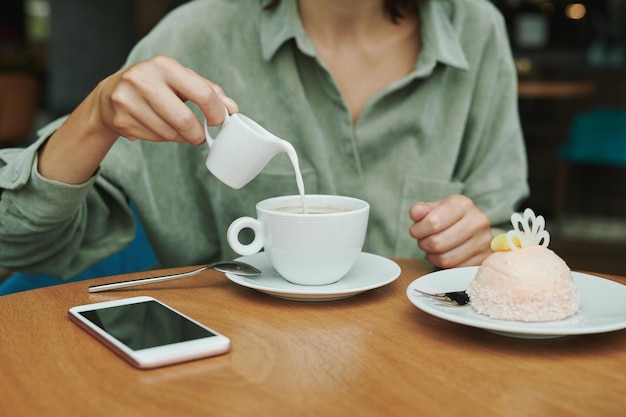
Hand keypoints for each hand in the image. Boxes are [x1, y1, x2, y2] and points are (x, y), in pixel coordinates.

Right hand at [95, 55, 238, 144]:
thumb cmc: (155, 86)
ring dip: (180, 137)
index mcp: (164, 65)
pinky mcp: (121, 120)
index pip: (202, 94)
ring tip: (177, 129)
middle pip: (184, 120)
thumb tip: (231, 109)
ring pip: (169, 133)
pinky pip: (154, 138)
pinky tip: (157, 127)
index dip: (216, 113)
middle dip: (197, 134)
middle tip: (200, 137)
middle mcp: (142, 79)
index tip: (219, 122)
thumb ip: (208, 91)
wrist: (109, 95)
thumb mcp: (180, 80)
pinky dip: (163, 138)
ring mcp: (128, 100)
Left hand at [408, 194, 491, 268]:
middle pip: (437, 242)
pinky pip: (454, 269)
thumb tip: (416, 213)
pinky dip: (445, 265)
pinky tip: (445, 254)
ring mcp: (484, 242)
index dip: (418, 230)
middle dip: (424, 244)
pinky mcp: (484, 259)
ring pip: (445, 259)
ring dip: (433, 256)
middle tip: (424, 240)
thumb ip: (420, 210)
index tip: (416, 231)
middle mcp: (477, 221)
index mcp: (463, 205)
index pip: (433, 222)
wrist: (471, 228)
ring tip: (434, 247)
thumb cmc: (448, 218)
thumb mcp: (433, 209)